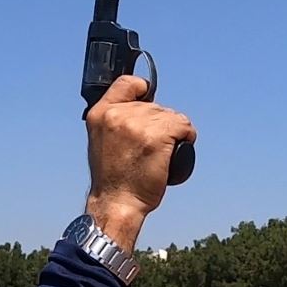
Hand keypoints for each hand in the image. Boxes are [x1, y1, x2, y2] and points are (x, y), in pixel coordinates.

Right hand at [85, 75, 196, 250]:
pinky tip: (172, 153)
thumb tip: (141, 109)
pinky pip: (183, 126)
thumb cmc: (114, 179)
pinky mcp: (158, 135)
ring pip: (171, 116)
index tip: (147, 101)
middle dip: (158, 124)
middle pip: (155, 105)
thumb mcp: (102, 141)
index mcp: (100, 113)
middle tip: (147, 150)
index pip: (128, 83)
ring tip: (157, 156)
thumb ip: (116, 121)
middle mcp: (118, 114)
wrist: (117, 203)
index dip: (142, 90)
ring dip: (173, 134)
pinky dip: (186, 138)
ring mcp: (138, 123)